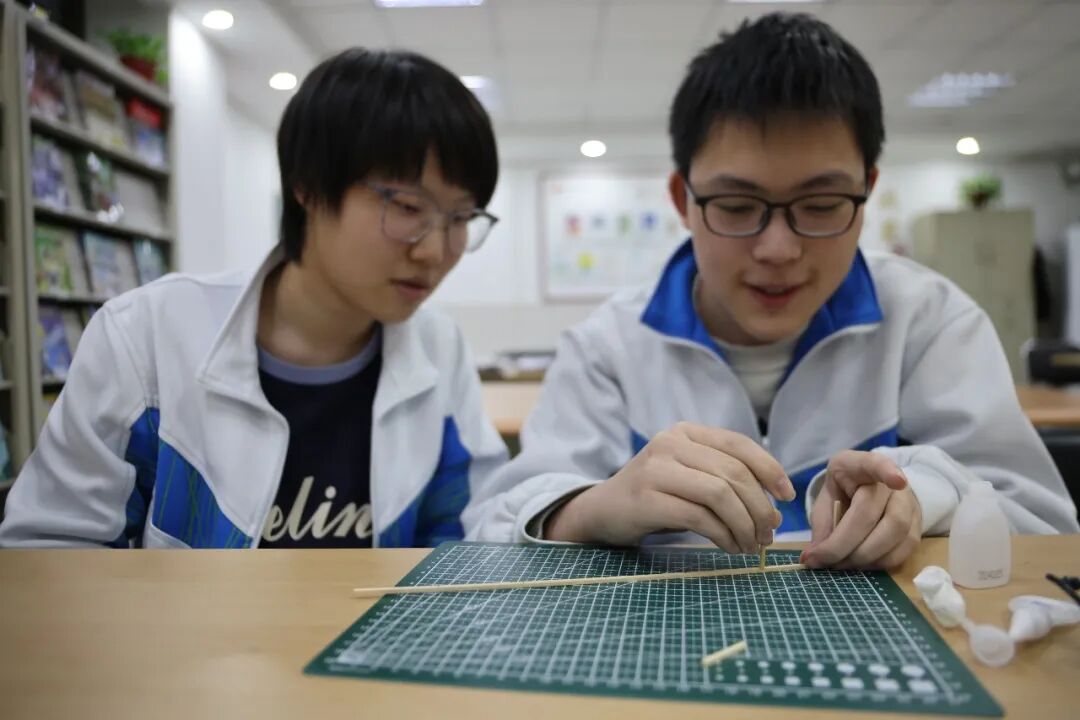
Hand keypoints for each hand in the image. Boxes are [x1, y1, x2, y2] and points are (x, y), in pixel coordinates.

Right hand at [545, 422, 796, 553]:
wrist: (602, 511)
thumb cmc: (655, 496)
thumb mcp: (689, 476)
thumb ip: (725, 480)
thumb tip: (774, 509)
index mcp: (685, 432)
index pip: (738, 444)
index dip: (769, 470)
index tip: (786, 497)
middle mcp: (669, 444)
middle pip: (733, 473)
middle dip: (759, 507)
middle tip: (768, 534)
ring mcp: (655, 470)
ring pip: (719, 494)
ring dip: (744, 525)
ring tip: (751, 545)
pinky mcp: (646, 500)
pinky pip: (699, 517)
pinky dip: (723, 536)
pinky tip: (730, 547)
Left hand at [800, 450, 920, 569]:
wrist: (872, 496)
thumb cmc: (844, 496)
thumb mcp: (826, 501)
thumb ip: (822, 526)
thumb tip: (814, 557)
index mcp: (858, 466)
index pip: (874, 463)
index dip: (886, 471)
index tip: (898, 480)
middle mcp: (888, 482)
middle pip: (872, 511)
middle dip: (845, 543)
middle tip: (826, 561)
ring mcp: (908, 503)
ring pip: (894, 531)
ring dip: (864, 556)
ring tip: (841, 565)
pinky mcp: (917, 526)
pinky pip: (903, 549)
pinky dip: (879, 563)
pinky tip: (861, 566)